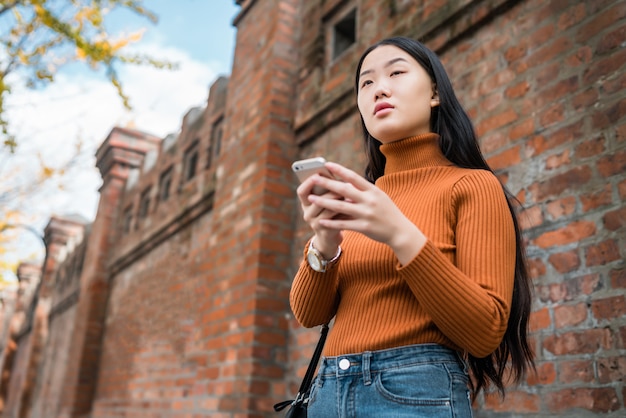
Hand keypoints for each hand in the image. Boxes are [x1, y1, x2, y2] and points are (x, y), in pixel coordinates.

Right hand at [296, 172, 343, 257]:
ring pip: (326, 209)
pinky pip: (335, 220)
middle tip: (339, 182)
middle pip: (315, 199)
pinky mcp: (325, 232)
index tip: (317, 174)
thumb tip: (338, 173)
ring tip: (349, 193)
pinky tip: (353, 206)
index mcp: (306, 204)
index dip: (308, 182)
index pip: (301, 191)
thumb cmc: (330, 214)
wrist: (330, 238)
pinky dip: (344, 212)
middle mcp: (307, 213)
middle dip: (328, 190)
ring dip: (338, 200)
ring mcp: (314, 224)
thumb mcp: (326, 202)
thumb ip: (328, 190)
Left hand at [307, 162, 426, 264]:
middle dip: (327, 183)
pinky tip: (321, 220)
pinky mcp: (364, 227)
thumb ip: (362, 191)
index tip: (327, 165)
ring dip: (324, 202)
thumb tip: (344, 185)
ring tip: (311, 199)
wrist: (400, 231)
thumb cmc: (387, 212)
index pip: (353, 177)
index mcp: (372, 190)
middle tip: (313, 179)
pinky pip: (344, 224)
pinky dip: (331, 223)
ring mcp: (366, 214)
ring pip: (340, 206)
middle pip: (344, 190)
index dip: (339, 170)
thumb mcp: (378, 197)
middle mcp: (369, 200)